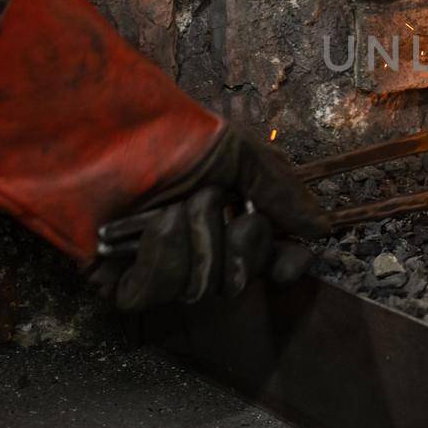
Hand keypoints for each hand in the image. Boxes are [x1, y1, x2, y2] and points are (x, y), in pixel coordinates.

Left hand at [90, 128, 328, 311]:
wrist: (106, 133)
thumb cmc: (171, 137)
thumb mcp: (239, 154)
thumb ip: (282, 193)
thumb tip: (322, 229)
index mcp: (231, 218)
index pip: (272, 260)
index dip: (285, 267)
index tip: (286, 264)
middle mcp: (199, 248)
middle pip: (239, 280)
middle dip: (230, 240)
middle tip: (207, 199)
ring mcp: (160, 269)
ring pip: (198, 289)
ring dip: (189, 240)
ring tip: (167, 206)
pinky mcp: (120, 280)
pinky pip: (153, 293)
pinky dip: (156, 256)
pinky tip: (146, 228)